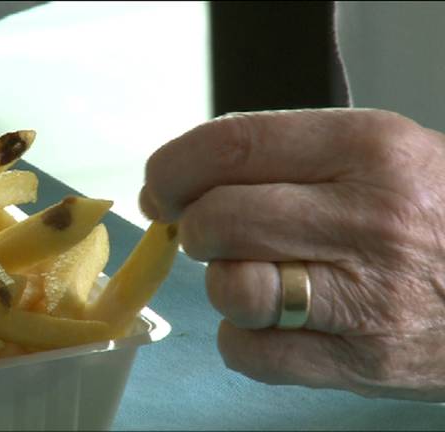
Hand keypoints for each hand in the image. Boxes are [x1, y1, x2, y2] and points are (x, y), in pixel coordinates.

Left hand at [140, 108, 444, 400]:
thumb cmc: (429, 211)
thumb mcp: (373, 152)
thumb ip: (278, 157)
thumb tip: (175, 184)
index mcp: (366, 149)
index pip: (231, 145)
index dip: (173, 168)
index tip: (160, 187)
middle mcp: (368, 219)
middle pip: (218, 220)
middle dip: (194, 229)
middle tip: (211, 232)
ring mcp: (367, 296)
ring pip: (229, 289)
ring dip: (222, 284)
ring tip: (256, 275)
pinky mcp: (361, 361)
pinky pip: (249, 351)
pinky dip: (244, 337)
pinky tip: (278, 319)